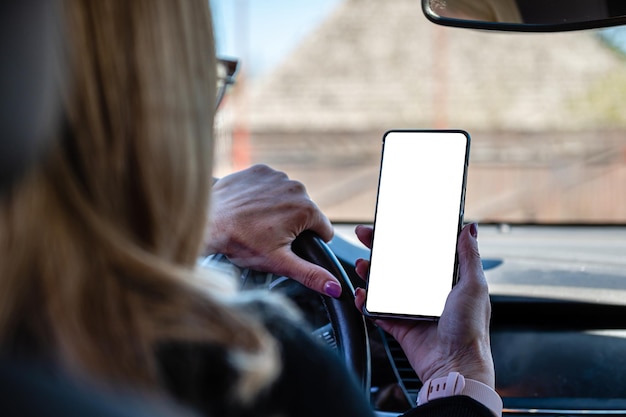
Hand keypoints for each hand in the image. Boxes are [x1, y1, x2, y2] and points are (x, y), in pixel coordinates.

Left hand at [204, 164, 341, 296]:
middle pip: (305, 212)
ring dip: (278, 209)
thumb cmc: (240, 243)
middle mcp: (296, 187)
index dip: (309, 243)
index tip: (288, 247)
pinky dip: (262, 195)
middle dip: (292, 225)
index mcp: (306, 209)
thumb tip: (335, 287)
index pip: (323, 230)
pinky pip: (270, 185)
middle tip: (268, 236)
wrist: (207, 221)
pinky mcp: (259, 170)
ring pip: (287, 198)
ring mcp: (277, 176)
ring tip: (256, 222)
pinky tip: (248, 207)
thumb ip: (311, 274)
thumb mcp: (279, 263)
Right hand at [353, 223, 494, 387]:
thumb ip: (469, 257)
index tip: (391, 226)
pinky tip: (361, 294)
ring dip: (370, 273)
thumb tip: (470, 229)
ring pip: (384, 286)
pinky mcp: (400, 326)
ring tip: (362, 265)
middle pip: (398, 265)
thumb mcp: (474, 286)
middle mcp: (428, 294)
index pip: (421, 252)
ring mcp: (412, 310)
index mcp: (446, 282)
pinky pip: (377, 311)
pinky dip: (366, 303)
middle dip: (379, 250)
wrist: (455, 366)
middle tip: (365, 236)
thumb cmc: (471, 330)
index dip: (405, 238)